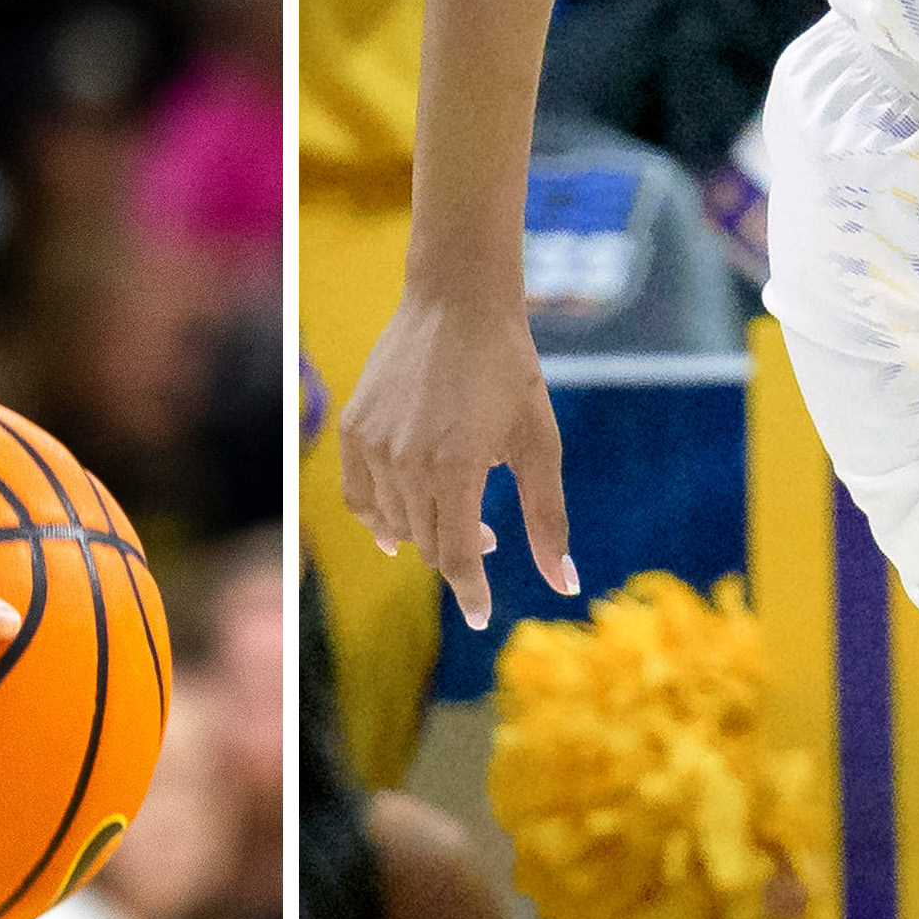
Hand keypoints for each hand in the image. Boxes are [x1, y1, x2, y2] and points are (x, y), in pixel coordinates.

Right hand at [337, 286, 573, 628]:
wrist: (455, 301)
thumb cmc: (509, 369)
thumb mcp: (540, 443)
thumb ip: (548, 518)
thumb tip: (565, 585)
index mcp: (457, 465)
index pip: (455, 557)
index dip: (471, 593)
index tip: (481, 617)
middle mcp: (407, 460)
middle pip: (427, 543)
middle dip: (458, 553)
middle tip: (488, 534)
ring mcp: (374, 444)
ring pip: (393, 524)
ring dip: (424, 533)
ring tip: (455, 511)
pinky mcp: (353, 428)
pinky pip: (359, 497)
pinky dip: (378, 518)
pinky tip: (395, 525)